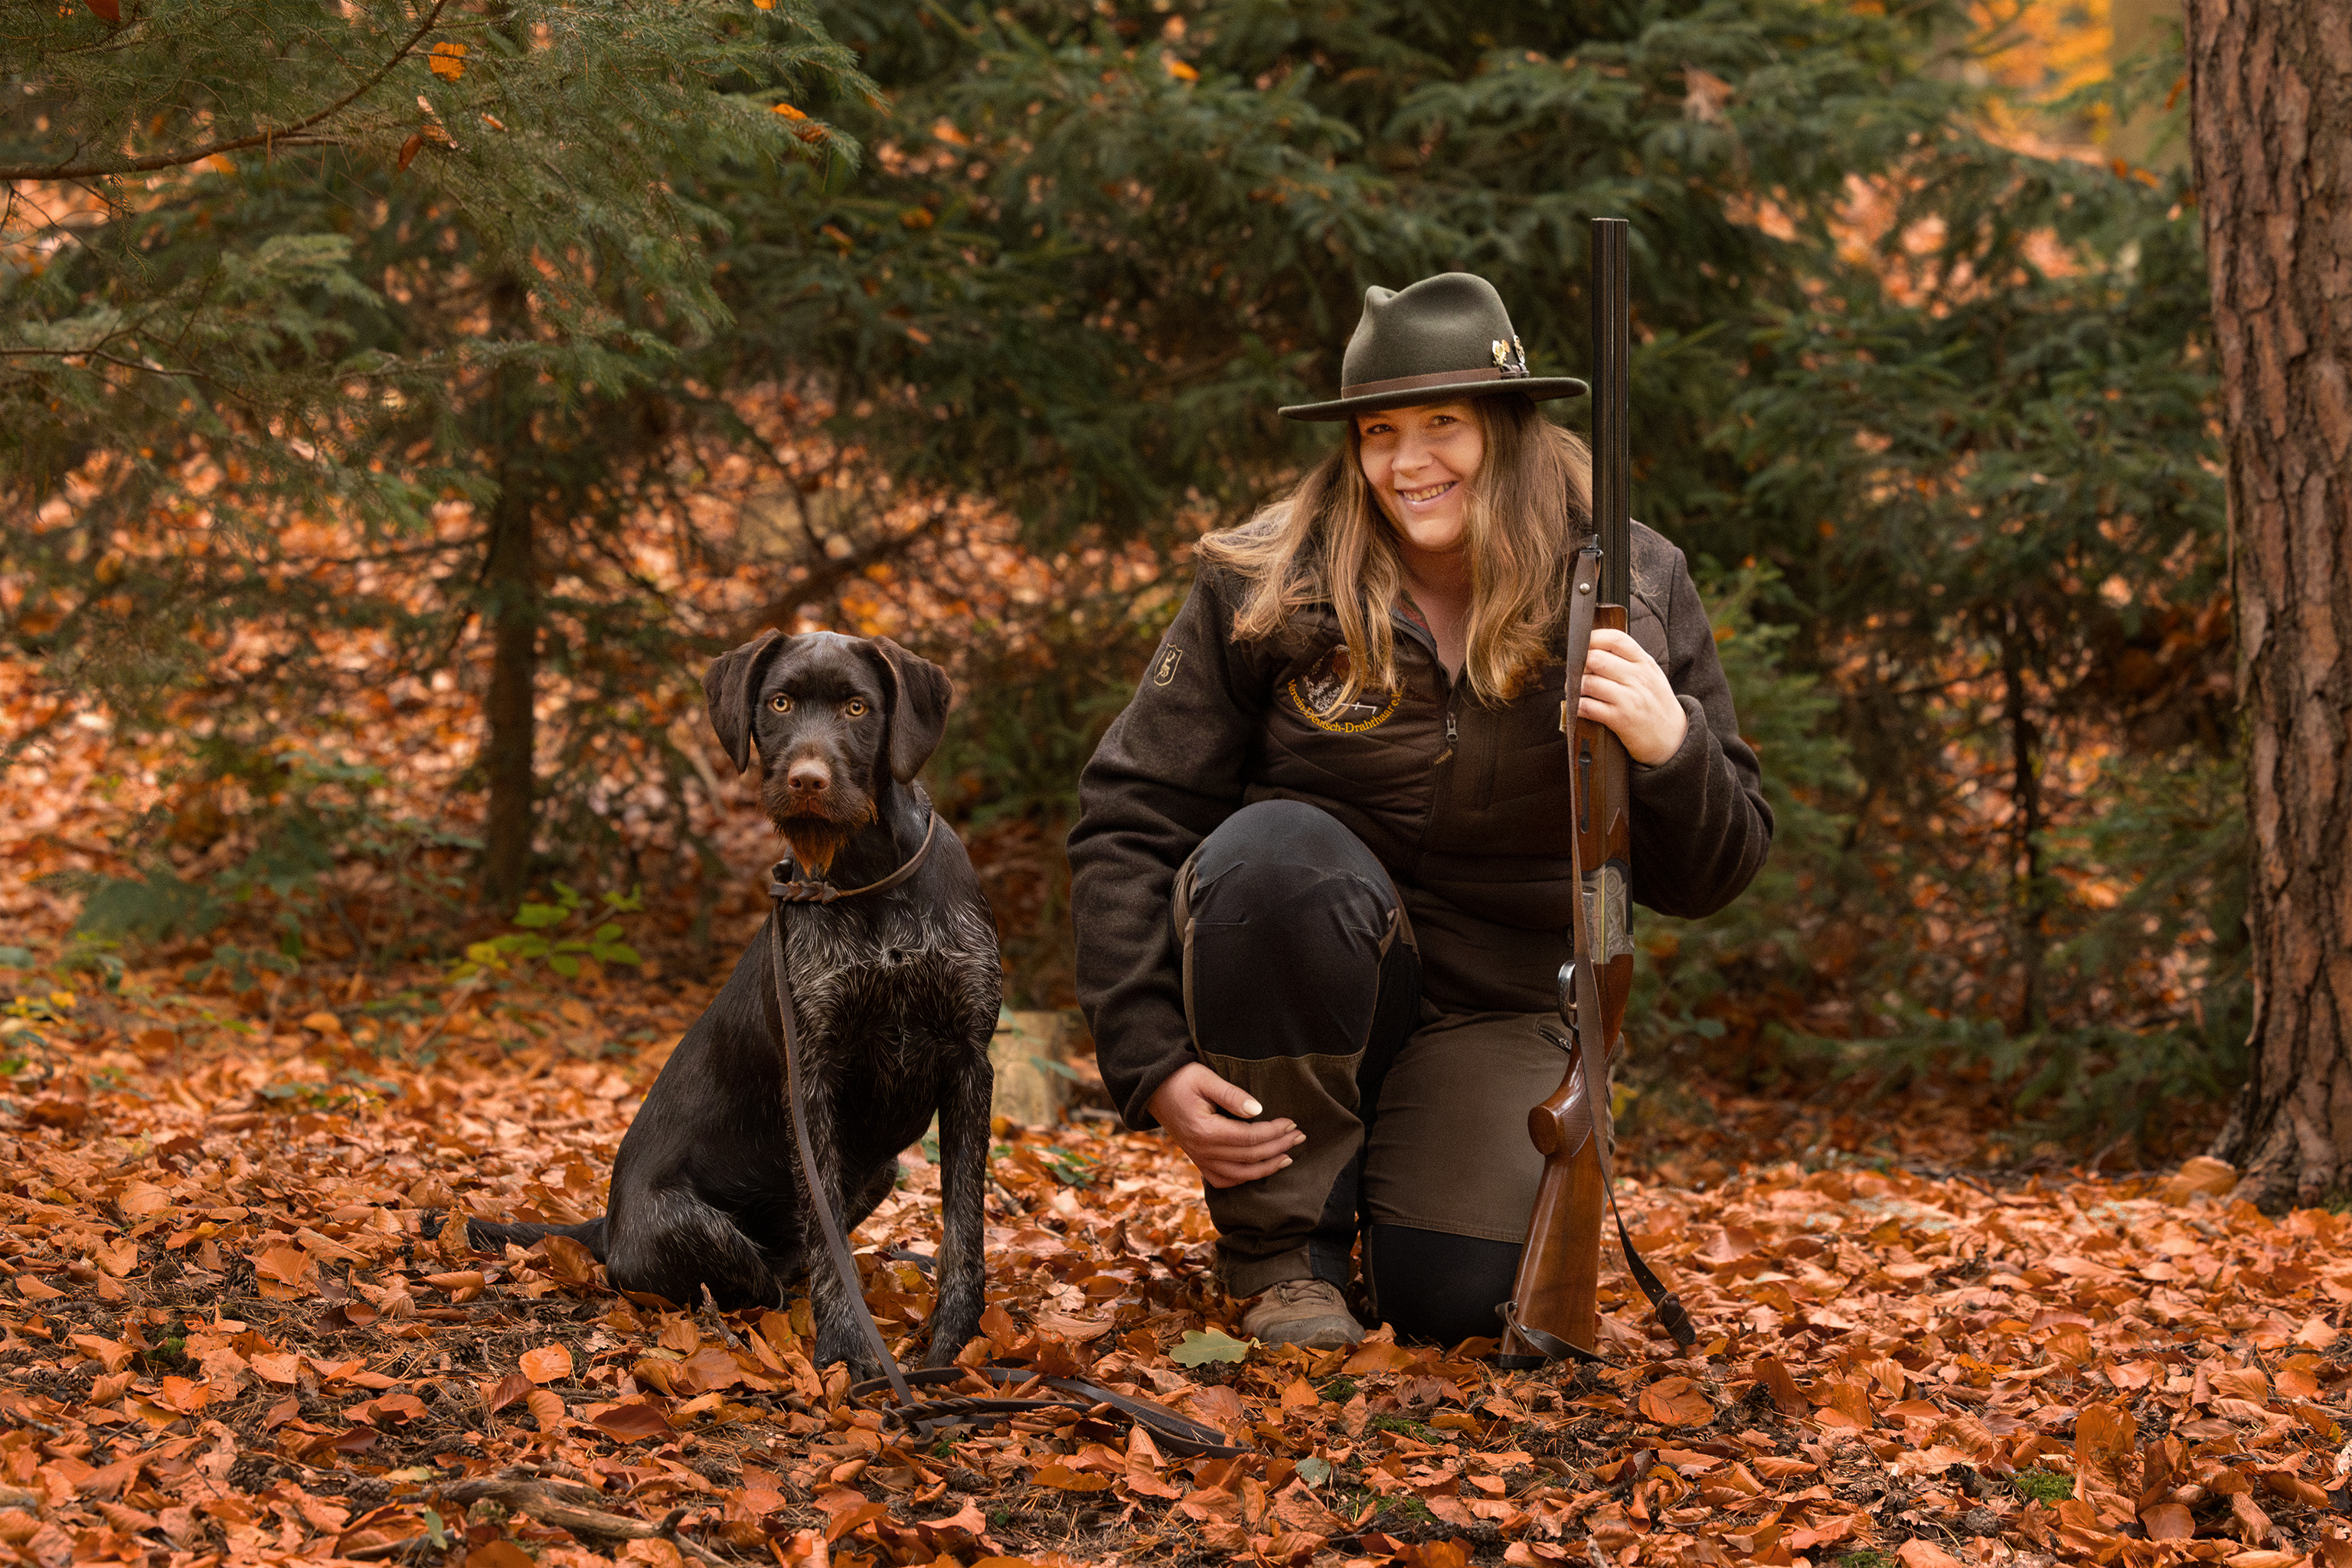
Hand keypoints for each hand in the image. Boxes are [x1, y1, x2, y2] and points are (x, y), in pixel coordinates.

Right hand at [1146, 1061, 1303, 1188]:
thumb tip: (1258, 1110)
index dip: (1274, 1132)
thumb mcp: (1205, 1078)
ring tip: (1288, 1157)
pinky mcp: (1198, 1160)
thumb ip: (1232, 1095)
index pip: (1249, 1138)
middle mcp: (1202, 1150)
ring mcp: (1199, 1159)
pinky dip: (1244, 1178)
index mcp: (1205, 1130)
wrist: (1153, 1090)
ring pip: (1240, 1174)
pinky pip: (1224, 1179)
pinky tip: (1260, 1170)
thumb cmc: (1180, 1079)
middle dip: (1278, 1148)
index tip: (1292, 1123)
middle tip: (1299, 1137)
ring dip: (1267, 1168)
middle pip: (1250, 1157)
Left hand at [1579, 628, 1687, 765]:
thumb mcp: (1652, 676)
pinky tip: (1578, 707)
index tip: (1583, 645)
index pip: (1616, 639)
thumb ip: (1630, 660)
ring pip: (1588, 682)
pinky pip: (1588, 706)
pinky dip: (1577, 706)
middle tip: (1575, 672)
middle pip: (1596, 659)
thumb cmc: (1657, 705)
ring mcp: (1629, 698)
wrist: (1675, 739)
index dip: (1594, 638)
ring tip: (1575, 690)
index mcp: (1644, 663)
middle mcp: (1638, 678)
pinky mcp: (1620, 719)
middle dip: (1579, 665)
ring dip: (1575, 686)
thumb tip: (1596, 649)